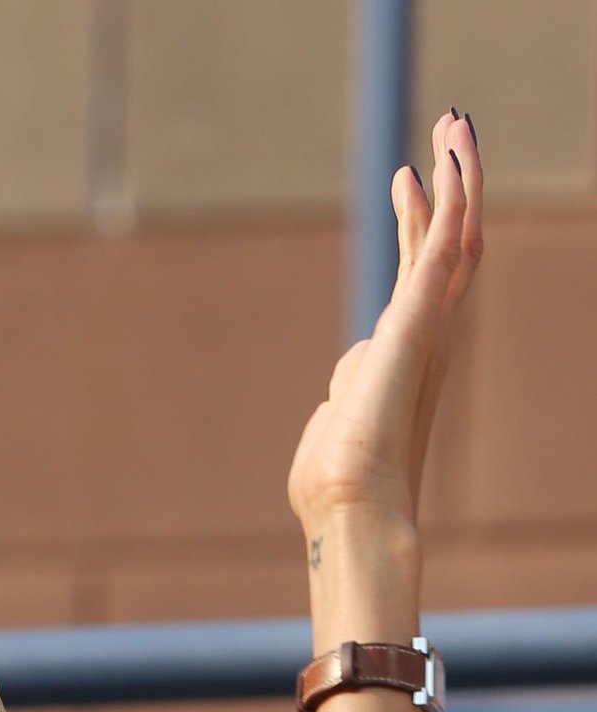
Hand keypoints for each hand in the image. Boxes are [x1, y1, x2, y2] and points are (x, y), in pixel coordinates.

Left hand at [289, 109, 483, 544]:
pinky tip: (452, 158)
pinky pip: (447, 246)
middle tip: (447, 131)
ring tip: (452, 125)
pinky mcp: (419, 322)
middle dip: (447, 186)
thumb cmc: (336, 482)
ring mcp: (428, 328)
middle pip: (447, 245)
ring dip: (457, 177)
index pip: (420, 276)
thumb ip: (347, 391)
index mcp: (406, 357)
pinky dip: (453, 199)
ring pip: (457, 235)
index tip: (410, 181)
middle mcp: (428, 338)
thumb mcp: (338, 422)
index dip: (419, 224)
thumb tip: (342, 383)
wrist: (350, 505)